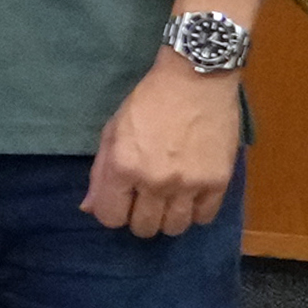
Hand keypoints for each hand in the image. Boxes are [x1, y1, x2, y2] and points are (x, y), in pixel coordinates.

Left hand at [86, 53, 245, 238]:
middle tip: (146, 199)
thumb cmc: (149, 101)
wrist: (196, 79)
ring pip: (174, 228)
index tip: (121, 200)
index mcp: (123, 166)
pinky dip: (196, 211)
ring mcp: (188, 184)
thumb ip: (100, 173)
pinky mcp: (218, 182)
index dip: (113, 212)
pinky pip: (205, 217)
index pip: (110, 218)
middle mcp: (154, 181)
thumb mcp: (113, 131)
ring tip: (170, 198)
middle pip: (143, 228)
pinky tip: (192, 194)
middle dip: (140, 217)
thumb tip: (89, 208)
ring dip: (168, 218)